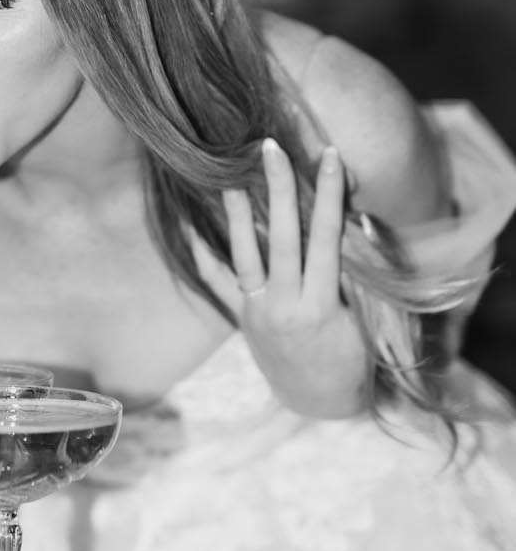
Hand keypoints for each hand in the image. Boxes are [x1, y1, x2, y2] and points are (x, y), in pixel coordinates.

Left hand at [221, 138, 370, 418]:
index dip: (328, 197)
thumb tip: (350, 221)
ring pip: (244, 256)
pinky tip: (187, 228)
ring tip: (230, 176)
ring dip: (237, 215)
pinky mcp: (241, 318)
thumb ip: (354, 276)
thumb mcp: (364, 321)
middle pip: (282, 238)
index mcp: (320, 306)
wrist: (319, 402)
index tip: (331, 157)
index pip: (326, 240)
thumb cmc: (353, 359)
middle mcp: (284, 305)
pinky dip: (203, 255)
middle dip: (279, 191)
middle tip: (271, 148)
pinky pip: (218, 283)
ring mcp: (257, 311)